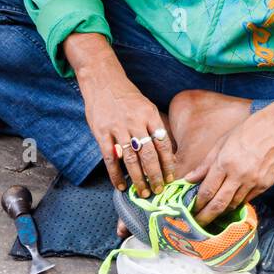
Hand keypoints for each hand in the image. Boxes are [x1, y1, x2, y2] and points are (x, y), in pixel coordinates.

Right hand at [64, 32, 175, 196]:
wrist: (103, 81)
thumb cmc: (127, 96)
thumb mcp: (146, 106)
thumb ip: (154, 126)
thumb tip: (166, 152)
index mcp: (149, 114)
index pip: (163, 143)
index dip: (168, 163)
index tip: (171, 178)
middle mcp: (135, 122)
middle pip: (149, 155)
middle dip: (155, 176)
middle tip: (159, 190)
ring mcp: (118, 127)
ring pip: (131, 159)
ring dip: (138, 179)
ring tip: (143, 192)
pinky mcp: (102, 132)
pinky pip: (110, 158)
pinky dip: (115, 175)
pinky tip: (120, 185)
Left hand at [182, 96, 273, 226]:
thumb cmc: (246, 132)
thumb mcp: (221, 143)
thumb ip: (205, 164)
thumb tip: (188, 179)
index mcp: (224, 162)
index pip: (207, 191)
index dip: (198, 204)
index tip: (191, 211)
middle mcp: (238, 175)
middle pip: (219, 204)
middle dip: (206, 217)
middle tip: (199, 225)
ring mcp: (253, 182)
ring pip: (233, 204)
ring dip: (222, 211)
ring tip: (213, 214)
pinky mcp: (264, 186)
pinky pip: (247, 200)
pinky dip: (237, 203)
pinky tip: (231, 202)